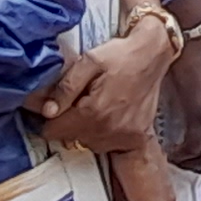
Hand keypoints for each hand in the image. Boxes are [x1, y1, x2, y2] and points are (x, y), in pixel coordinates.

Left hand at [30, 24, 175, 157]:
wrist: (153, 54)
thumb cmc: (119, 55)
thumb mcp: (87, 62)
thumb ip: (65, 87)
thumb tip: (47, 112)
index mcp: (92, 111)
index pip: (52, 131)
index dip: (49, 118)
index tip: (57, 105)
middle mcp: (108, 129)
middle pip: (70, 138)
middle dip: (69, 122)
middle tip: (80, 100)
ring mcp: (124, 136)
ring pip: (88, 143)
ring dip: (87, 129)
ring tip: (98, 106)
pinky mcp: (136, 138)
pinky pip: (109, 146)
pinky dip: (105, 135)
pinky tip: (111, 116)